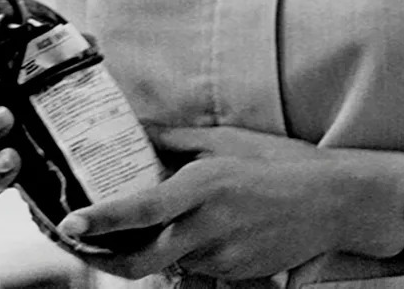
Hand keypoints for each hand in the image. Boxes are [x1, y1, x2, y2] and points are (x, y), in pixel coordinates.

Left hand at [56, 125, 403, 280]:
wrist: (332, 201)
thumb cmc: (278, 162)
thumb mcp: (226, 140)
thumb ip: (177, 139)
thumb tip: (138, 128)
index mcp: (202, 186)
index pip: (140, 210)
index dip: (101, 222)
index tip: (71, 225)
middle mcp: (208, 226)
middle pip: (142, 260)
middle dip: (109, 259)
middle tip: (87, 245)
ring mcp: (222, 257)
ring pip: (169, 265)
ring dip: (152, 253)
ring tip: (146, 230)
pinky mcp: (236, 274)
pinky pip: (198, 270)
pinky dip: (186, 256)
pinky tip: (196, 234)